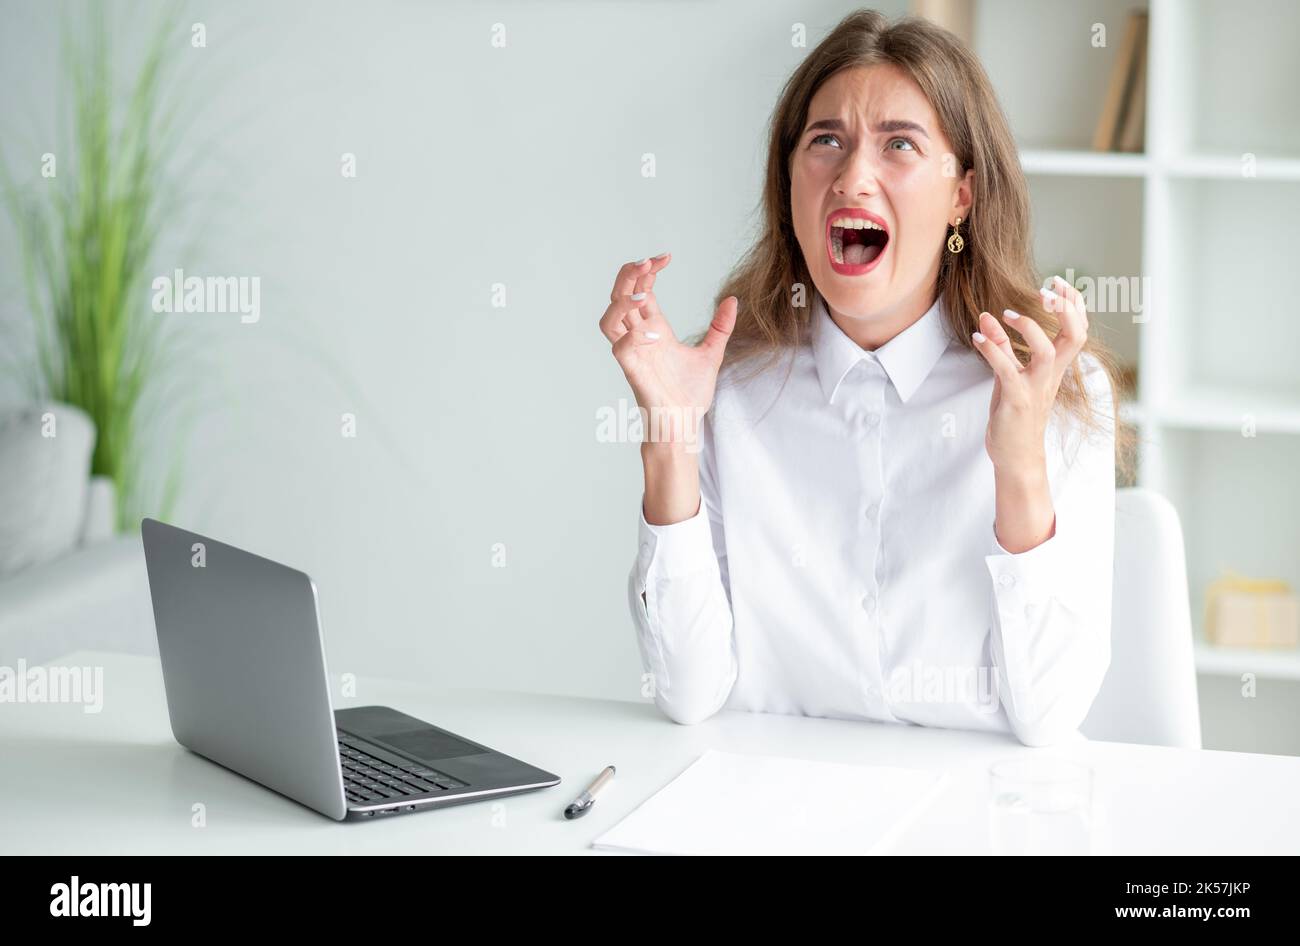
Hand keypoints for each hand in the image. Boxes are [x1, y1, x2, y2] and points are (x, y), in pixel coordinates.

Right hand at [599, 253, 737, 446]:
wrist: (685, 425)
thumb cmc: (690, 394)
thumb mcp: (711, 354)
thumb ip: (720, 328)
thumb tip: (733, 300)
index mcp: (654, 328)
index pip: (641, 290)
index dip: (648, 271)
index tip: (666, 257)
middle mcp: (640, 337)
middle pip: (619, 296)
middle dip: (629, 275)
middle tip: (648, 262)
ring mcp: (634, 354)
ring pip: (608, 320)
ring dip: (621, 302)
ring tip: (642, 295)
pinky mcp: (633, 371)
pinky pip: (620, 347)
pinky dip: (633, 335)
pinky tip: (655, 332)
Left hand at [970, 274, 1089, 475]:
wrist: (1016, 457)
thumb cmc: (1014, 416)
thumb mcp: (1008, 376)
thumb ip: (1001, 347)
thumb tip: (987, 317)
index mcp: (1054, 369)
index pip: (1076, 331)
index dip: (1073, 305)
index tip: (1059, 283)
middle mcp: (1050, 376)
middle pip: (1074, 337)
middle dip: (1065, 310)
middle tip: (1047, 290)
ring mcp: (1035, 389)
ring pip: (1047, 353)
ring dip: (1029, 328)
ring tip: (1006, 313)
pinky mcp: (1017, 401)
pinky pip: (1008, 371)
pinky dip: (992, 352)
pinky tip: (977, 337)